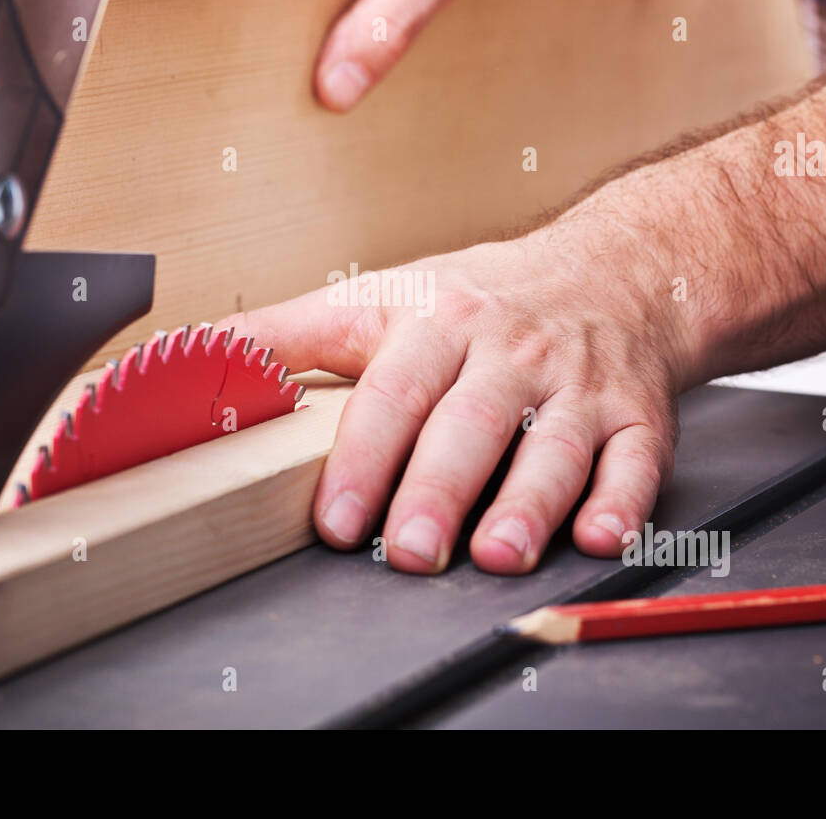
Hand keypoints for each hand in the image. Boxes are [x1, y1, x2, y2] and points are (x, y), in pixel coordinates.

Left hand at [217, 219, 691, 574]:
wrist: (612, 271)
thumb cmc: (484, 296)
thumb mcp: (381, 297)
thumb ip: (287, 334)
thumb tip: (190, 355)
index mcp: (441, 322)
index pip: (395, 392)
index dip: (364, 458)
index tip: (337, 519)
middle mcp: (511, 352)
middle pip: (472, 423)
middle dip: (440, 489)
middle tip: (412, 549)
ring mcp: (577, 385)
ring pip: (554, 445)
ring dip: (529, 502)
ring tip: (498, 553)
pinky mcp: (635, 414)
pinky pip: (636, 458)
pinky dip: (623, 500)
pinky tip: (598, 533)